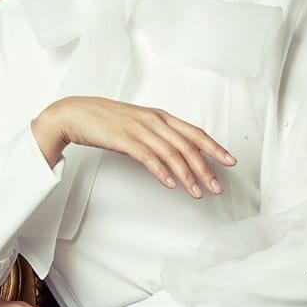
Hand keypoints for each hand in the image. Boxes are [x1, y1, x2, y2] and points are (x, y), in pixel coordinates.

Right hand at [32, 95, 233, 197]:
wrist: (76, 113)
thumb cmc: (107, 120)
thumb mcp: (139, 125)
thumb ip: (158, 136)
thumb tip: (178, 154)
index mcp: (161, 116)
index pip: (195, 132)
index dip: (214, 147)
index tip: (230, 162)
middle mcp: (154, 120)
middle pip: (188, 145)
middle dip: (206, 167)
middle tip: (217, 186)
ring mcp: (139, 129)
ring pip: (171, 153)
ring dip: (187, 175)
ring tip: (197, 192)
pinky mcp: (124, 139)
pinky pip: (148, 157)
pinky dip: (162, 171)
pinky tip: (171, 183)